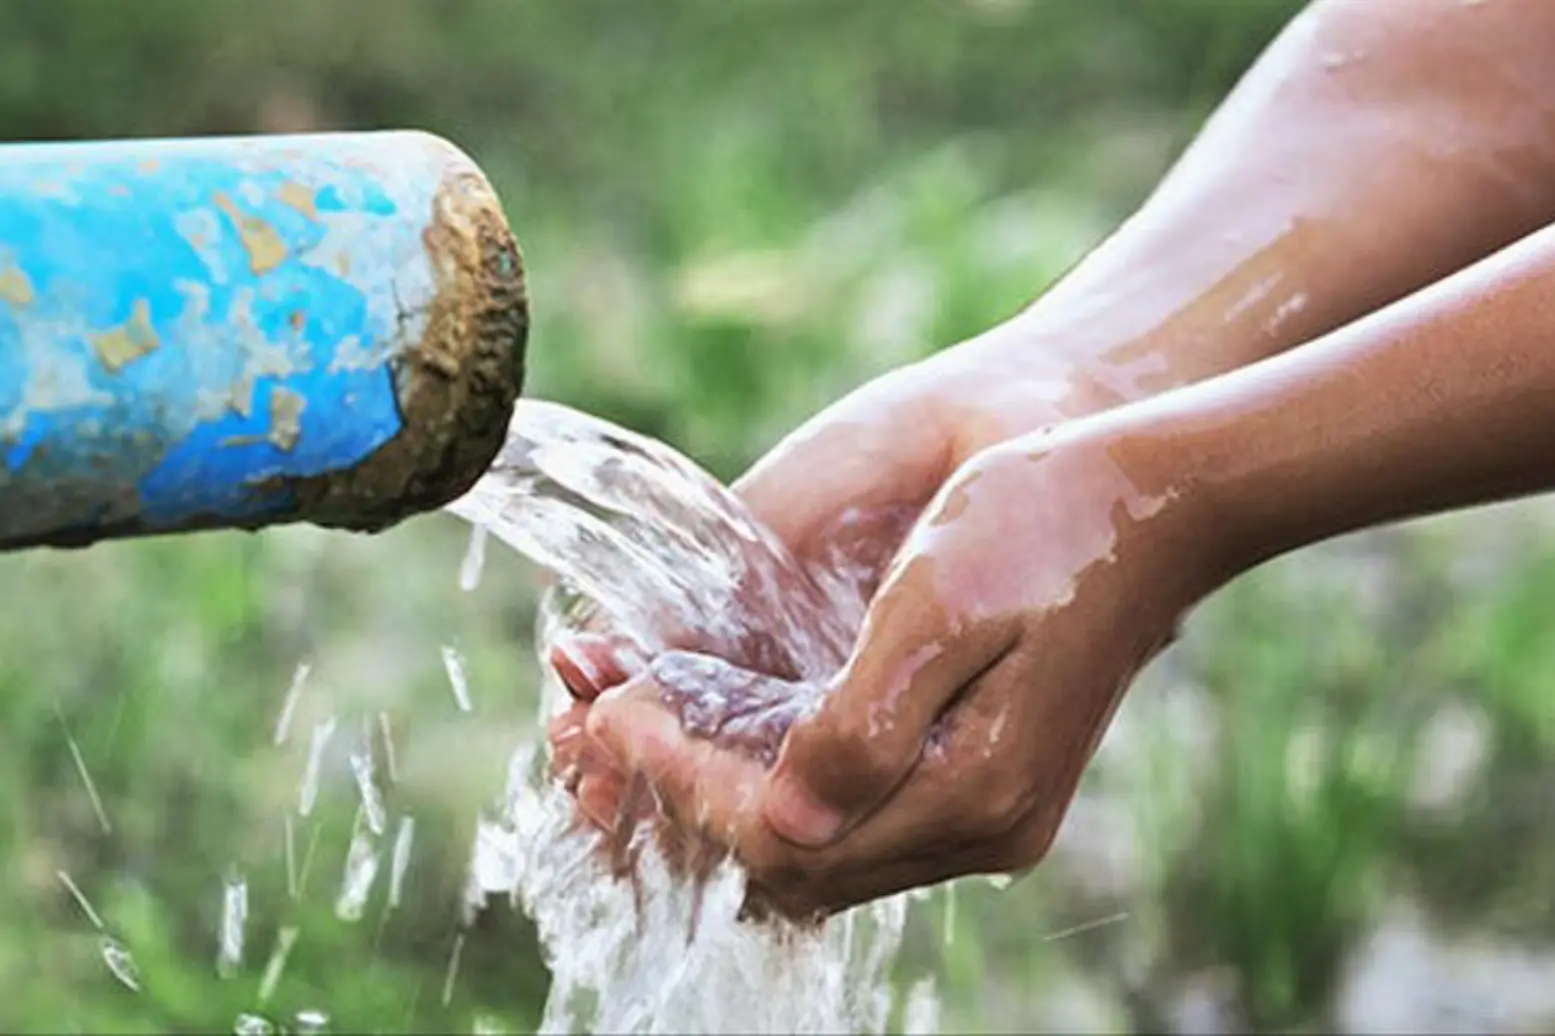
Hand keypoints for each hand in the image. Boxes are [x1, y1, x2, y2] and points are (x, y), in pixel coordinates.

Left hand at [585, 415, 1220, 918]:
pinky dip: (778, 782)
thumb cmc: (1044, 523)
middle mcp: (982, 825)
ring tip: (647, 724)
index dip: (683, 782)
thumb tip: (780, 815)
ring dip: (724, 794)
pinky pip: (855, 813)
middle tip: (605, 724)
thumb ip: (863, 721)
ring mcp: (988, 812)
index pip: (784, 835)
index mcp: (973, 790)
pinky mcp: (985, 782)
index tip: (615, 713)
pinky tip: (731, 727)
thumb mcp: (941, 602)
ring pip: (819, 845)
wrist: (1151, 499)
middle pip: (794, 861)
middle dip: (685, 798)